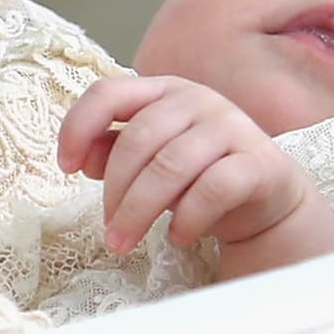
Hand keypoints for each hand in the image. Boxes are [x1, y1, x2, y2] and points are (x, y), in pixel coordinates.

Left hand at [57, 76, 333, 276]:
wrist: (267, 200)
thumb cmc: (199, 176)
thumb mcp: (151, 162)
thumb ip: (116, 152)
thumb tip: (83, 157)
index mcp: (165, 91)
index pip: (109, 91)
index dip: (78, 126)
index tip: (66, 167)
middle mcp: (199, 99)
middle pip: (139, 139)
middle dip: (115, 191)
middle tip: (108, 232)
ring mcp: (233, 127)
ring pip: (172, 166)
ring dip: (140, 212)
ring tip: (125, 243)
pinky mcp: (259, 162)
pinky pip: (213, 189)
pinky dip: (188, 218)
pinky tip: (178, 236)